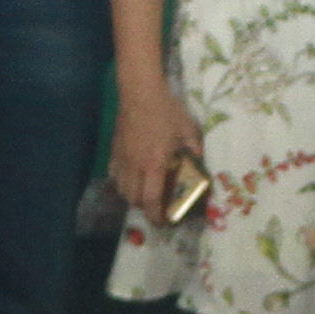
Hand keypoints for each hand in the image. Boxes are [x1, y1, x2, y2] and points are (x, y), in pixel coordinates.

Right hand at [108, 76, 202, 219]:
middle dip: (145, 209)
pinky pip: (114, 175)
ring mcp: (122, 159)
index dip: (156, 215)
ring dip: (133, 197)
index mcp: (155, 164)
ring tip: (144, 194)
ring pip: (122, 189)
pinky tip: (131, 178)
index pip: (151, 200)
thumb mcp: (188, 128)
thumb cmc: (166, 110)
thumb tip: (199, 160)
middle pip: (134, 199)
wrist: (140, 91)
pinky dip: (122, 183)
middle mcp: (135, 166)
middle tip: (157, 207)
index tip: (164, 222)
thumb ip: (194, 148)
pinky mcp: (115, 150)